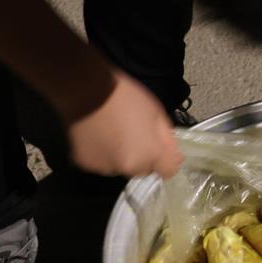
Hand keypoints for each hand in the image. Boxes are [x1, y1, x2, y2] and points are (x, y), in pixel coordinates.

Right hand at [65, 69, 184, 178]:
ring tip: (113, 133)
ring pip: (121, 168)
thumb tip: (175, 157)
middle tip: (133, 134)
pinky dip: (103, 153)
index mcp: (150, 155)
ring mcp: (105, 168)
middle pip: (143, 170)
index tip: (158, 146)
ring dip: (121, 156)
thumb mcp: (156, 111)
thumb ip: (168, 138)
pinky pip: (101, 163)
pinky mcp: (86, 165)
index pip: (167, 172)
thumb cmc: (125, 96)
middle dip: (142, 157)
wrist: (88, 90)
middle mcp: (129, 168)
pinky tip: (98, 135)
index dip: (165, 159)